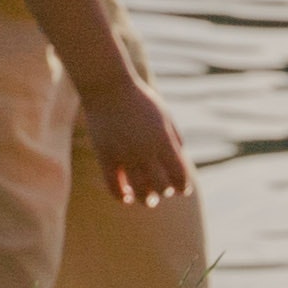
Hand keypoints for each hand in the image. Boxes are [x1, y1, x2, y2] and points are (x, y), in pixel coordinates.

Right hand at [84, 76, 194, 209]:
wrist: (108, 88)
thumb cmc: (140, 100)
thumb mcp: (165, 116)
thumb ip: (175, 139)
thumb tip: (179, 161)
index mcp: (164, 140)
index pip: (179, 174)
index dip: (183, 186)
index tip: (182, 190)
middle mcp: (146, 150)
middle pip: (161, 186)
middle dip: (165, 192)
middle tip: (164, 192)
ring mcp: (124, 154)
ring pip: (138, 190)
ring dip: (145, 198)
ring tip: (147, 199)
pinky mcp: (105, 156)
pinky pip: (113, 185)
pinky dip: (120, 196)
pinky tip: (126, 197)